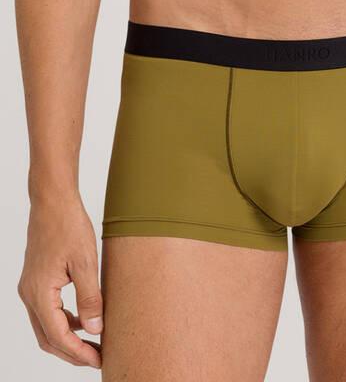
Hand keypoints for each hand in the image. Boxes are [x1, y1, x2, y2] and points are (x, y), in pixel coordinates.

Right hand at [18, 194, 102, 367]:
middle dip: (72, 352)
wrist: (53, 201)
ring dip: (68, 338)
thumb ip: (90, 298)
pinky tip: (83, 320)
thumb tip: (95, 329)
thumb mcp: (86, 262)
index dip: (78, 352)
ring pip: (46, 326)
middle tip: (98, 358)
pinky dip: (64, 321)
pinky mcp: (36, 281)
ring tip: (94, 343)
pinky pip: (47, 311)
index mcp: (40, 293)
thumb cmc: (69, 226)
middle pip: (48, 338)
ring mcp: (30, 288)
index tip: (98, 360)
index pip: (58, 336)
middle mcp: (29, 294)